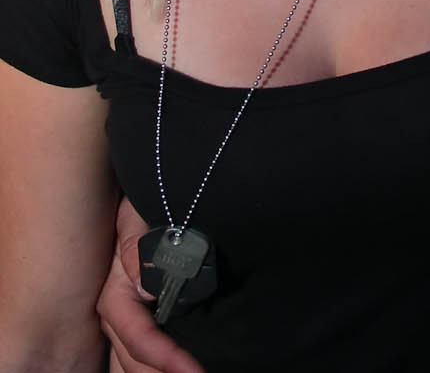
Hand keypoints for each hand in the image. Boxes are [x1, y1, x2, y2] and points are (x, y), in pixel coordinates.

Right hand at [97, 198, 204, 372]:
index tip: (194, 371)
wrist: (152, 195)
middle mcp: (117, 316)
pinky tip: (179, 367)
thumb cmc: (145, 205)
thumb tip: (144, 290)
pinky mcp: (142, 318)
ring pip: (133, 365)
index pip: (139, 338)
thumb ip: (138, 250)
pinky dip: (158, 365)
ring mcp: (128, 320)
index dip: (165, 358)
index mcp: (116, 296)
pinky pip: (144, 352)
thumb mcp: (137, 219)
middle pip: (133, 363)